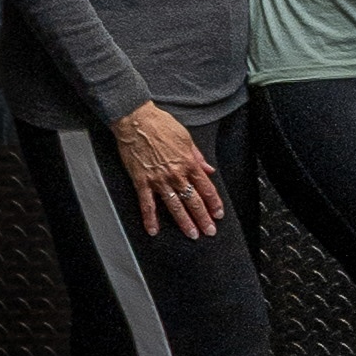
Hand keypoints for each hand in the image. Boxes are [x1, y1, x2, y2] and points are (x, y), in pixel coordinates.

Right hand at [113, 99, 225, 240]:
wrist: (137, 120)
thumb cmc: (161, 125)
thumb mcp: (186, 138)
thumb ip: (198, 157)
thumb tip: (209, 170)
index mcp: (189, 162)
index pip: (206, 187)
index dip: (214, 203)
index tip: (218, 214)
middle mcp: (176, 173)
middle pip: (193, 200)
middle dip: (203, 218)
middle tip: (209, 231)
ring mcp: (159, 179)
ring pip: (174, 206)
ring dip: (184, 222)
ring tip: (191, 234)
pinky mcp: (142, 181)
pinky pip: (147, 203)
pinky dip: (150, 218)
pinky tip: (153, 230)